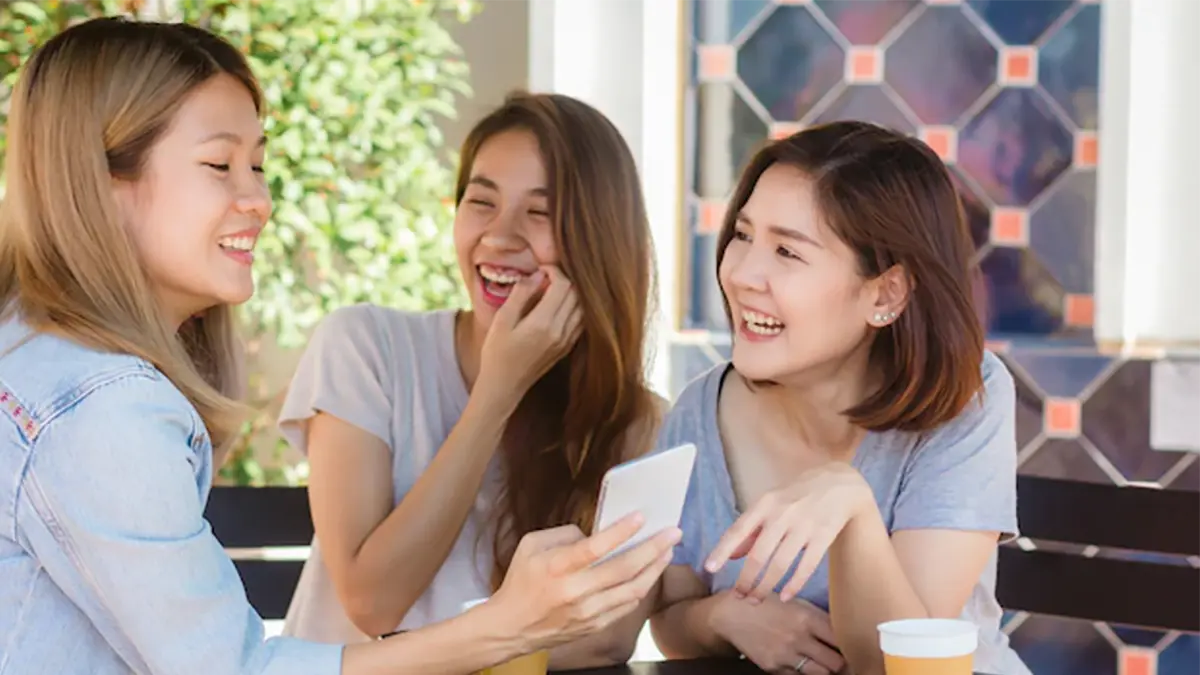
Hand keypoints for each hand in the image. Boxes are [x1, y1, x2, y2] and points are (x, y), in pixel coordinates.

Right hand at [478, 266, 581, 396]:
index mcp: (543, 323)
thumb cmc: (497, 353)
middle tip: (546, 277)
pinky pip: (580, 320)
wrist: (504, 386)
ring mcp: (567, 341)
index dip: (554, 271)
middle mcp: (561, 332)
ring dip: (571, 293)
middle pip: (576, 294)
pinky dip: (574, 307)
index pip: (563, 285)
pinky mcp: (568, 347)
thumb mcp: (502, 320)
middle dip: (564, 279)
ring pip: (582, 306)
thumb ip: (521, 294)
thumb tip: (538, 275)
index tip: (541, 270)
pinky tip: (557, 306)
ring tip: (552, 290)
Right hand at [490, 514, 680, 652]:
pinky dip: (642, 588)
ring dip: (655, 568)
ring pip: (633, 589)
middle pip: (624, 568)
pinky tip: (650, 574)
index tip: (641, 516)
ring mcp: (588, 611)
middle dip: (654, 547)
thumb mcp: (531, 545)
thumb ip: (565, 534)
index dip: (621, 531)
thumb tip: (597, 534)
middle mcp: (576, 590)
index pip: (595, 547)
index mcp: (558, 566)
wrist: (510, 627)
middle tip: (673, 532)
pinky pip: (627, 606)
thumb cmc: (521, 582)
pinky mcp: (595, 625)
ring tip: (668, 551)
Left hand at [706, 463, 872, 602]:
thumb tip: (729, 556)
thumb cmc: (797, 496)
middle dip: (746, 579)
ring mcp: (804, 525)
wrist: (840, 483)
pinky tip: (785, 597)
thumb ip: (750, 529)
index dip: (722, 550)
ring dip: (766, 586)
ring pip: (781, 563)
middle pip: (759, 553)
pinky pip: (807, 565)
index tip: (709, 568)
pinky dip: (795, 584)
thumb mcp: (770, 504)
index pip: (738, 530)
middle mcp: (782, 514)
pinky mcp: (824, 536)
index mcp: (765, 504)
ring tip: (756, 600)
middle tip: (738, 596)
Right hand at [710, 592, 843, 674]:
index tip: (854, 648)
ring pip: (820, 674)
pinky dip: (803, 672)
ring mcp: (785, 655)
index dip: (851, 646)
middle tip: (842, 660)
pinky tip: (802, 663)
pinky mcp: (773, 667)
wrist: (731, 614)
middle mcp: (798, 638)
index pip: (842, 640)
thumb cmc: (768, 605)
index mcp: (807, 617)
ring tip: (824, 663)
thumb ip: (820, 618)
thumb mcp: (796, 603)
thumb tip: (845, 633)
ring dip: (825, 670)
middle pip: (836, 663)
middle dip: (841, 662)